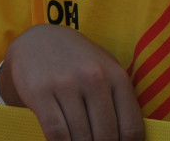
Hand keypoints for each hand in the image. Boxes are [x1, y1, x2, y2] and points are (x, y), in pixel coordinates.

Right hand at [0, 24, 143, 140]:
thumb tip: (130, 140)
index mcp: (116, 75)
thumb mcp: (106, 69)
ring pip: (81, 137)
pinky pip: (56, 132)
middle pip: (106, 136)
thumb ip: (120, 100)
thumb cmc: (78, 61)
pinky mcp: (40, 91)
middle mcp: (93, 78)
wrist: (39, 38)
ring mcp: (65, 84)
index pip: (131, 128)